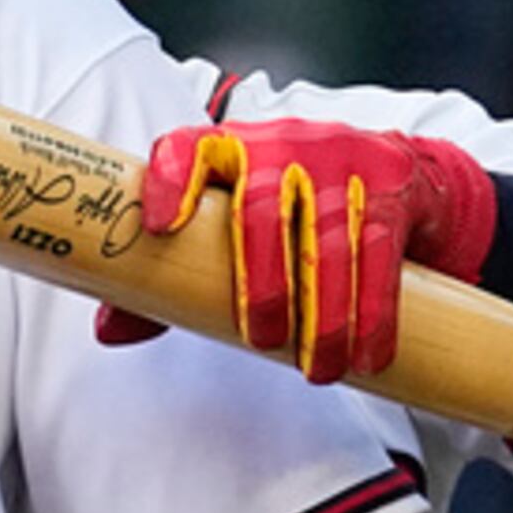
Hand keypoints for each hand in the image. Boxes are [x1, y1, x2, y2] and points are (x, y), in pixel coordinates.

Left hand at [107, 121, 501, 383]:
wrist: (403, 176)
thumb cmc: (297, 212)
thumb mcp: (237, 231)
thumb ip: (175, 276)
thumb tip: (110, 331)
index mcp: (228, 152)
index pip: (187, 149)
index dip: (169, 179)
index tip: (159, 227)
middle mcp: (282, 143)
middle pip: (260, 208)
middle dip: (261, 282)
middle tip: (261, 342)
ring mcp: (341, 157)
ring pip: (328, 238)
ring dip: (324, 313)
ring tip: (318, 369)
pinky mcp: (391, 183)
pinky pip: (380, 250)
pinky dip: (374, 310)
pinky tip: (368, 353)